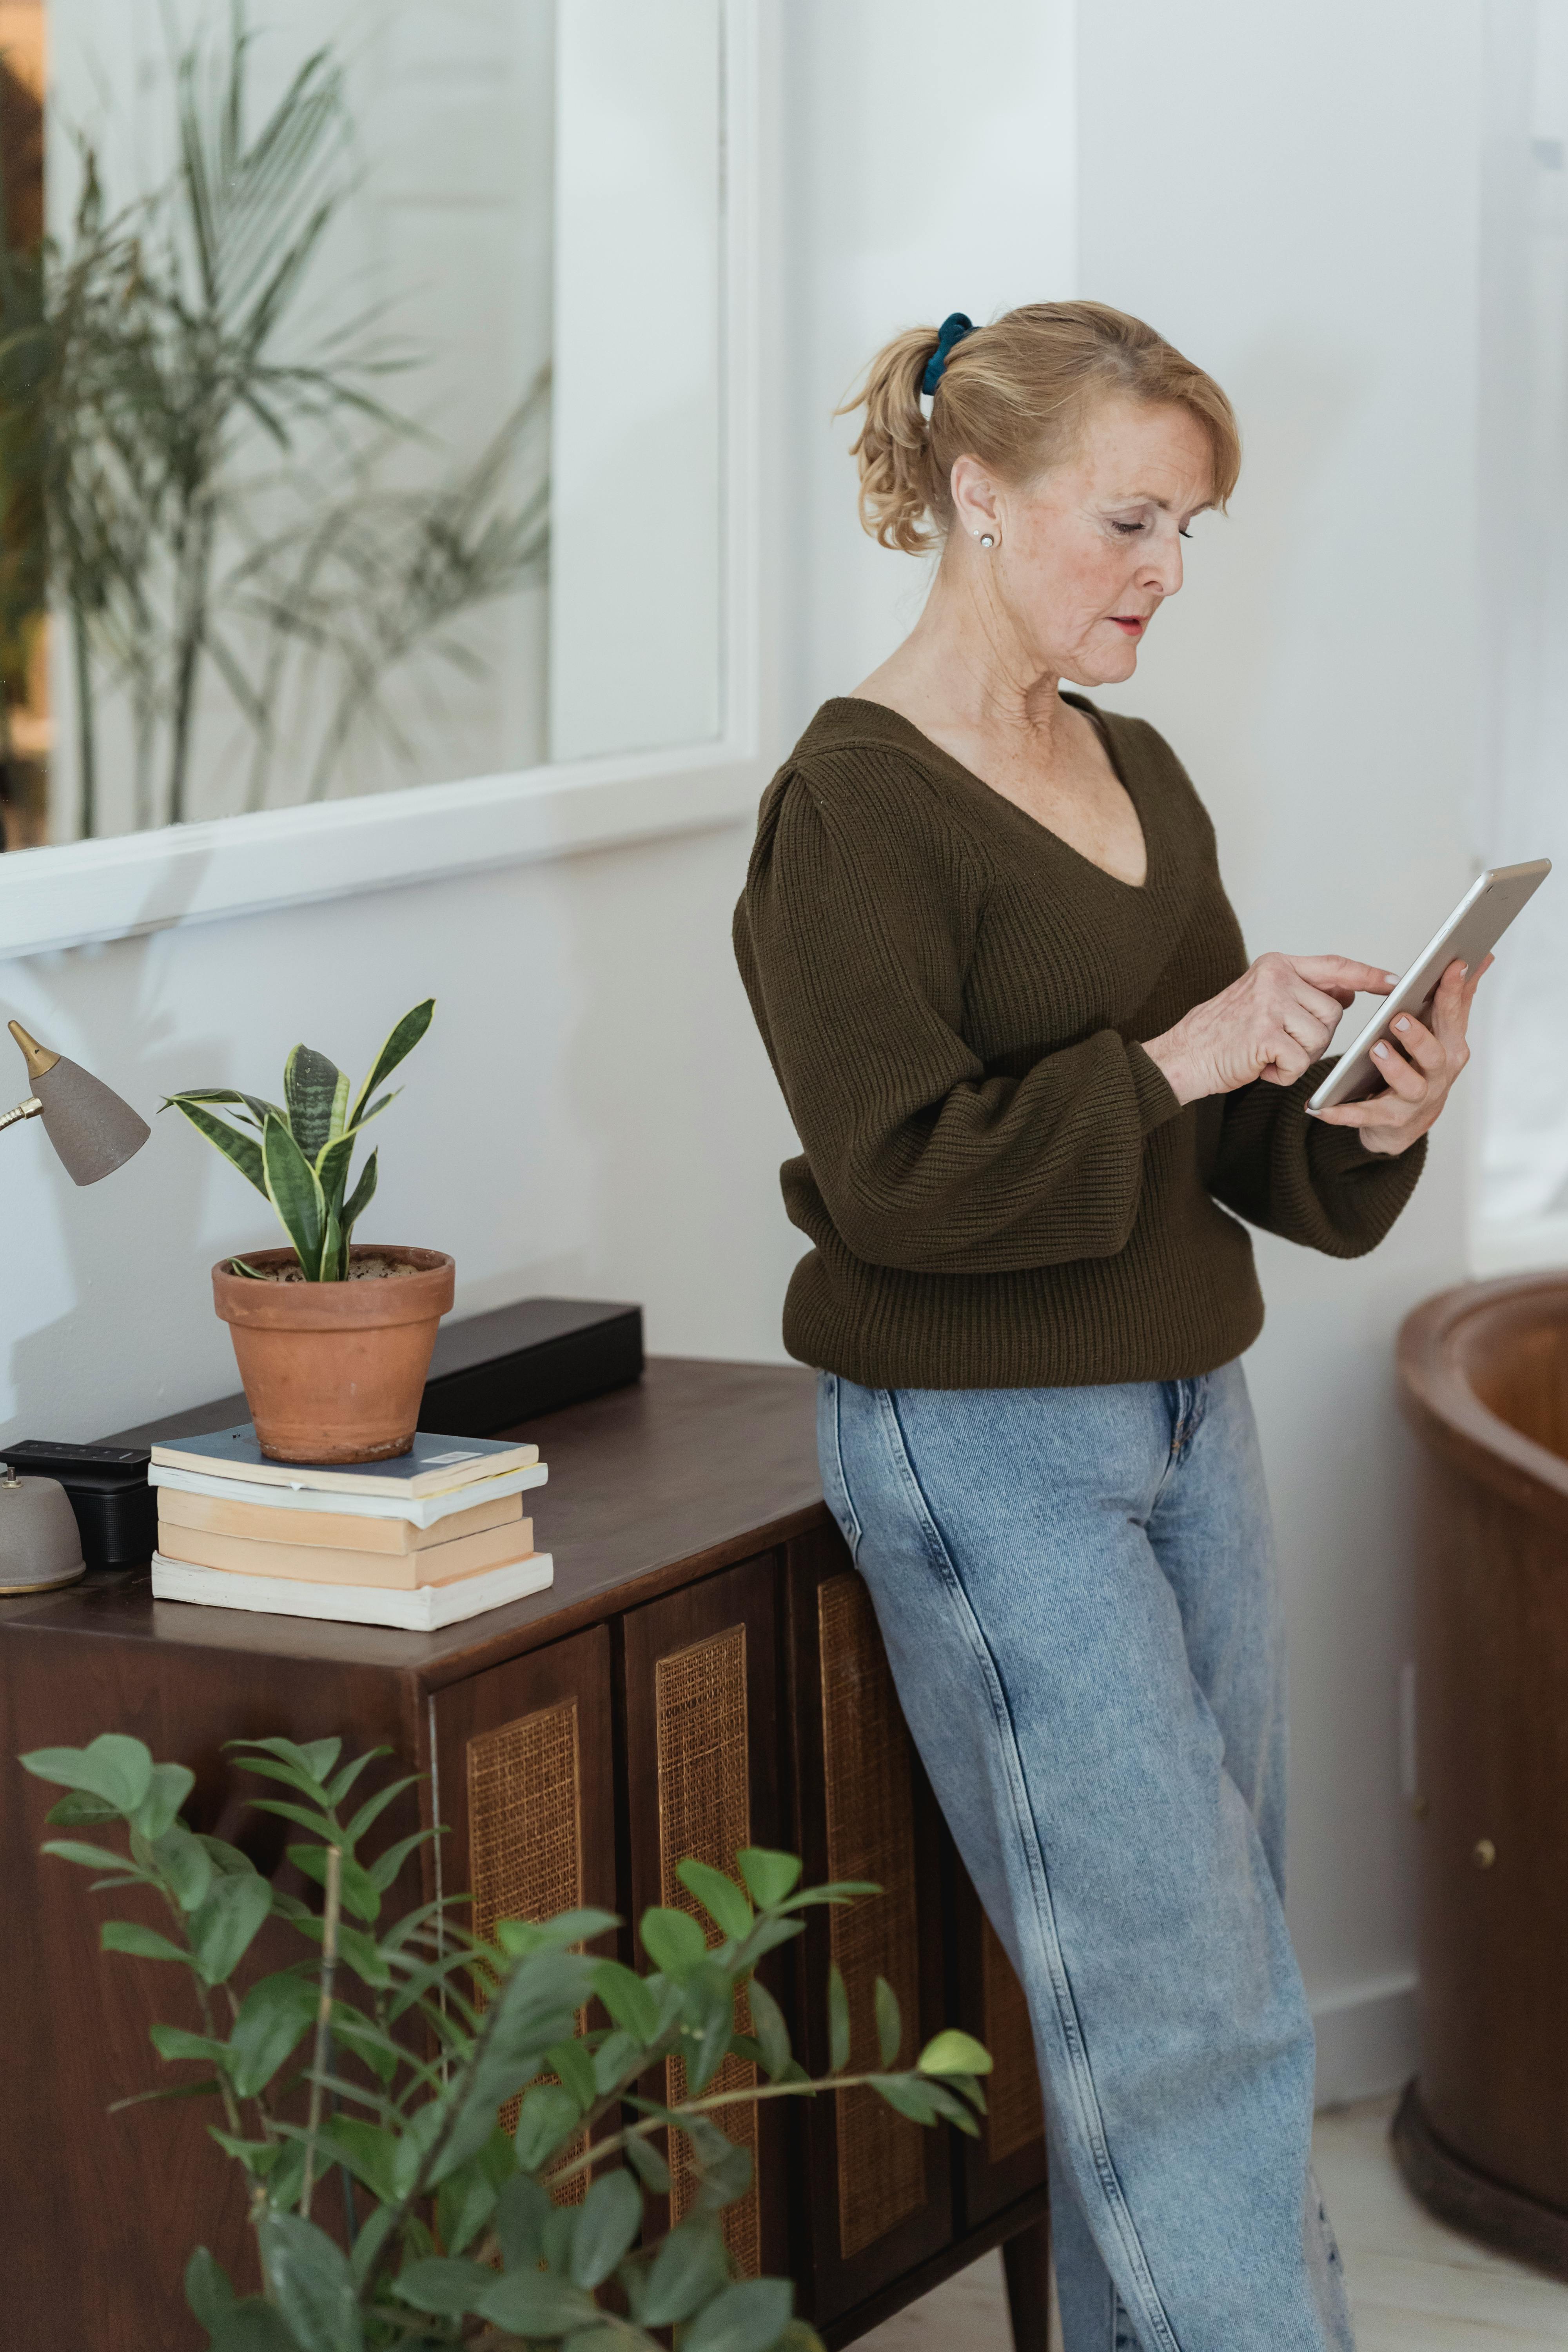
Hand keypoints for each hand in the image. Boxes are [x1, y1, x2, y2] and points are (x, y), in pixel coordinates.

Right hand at [1142, 954, 1397, 1104]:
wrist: (1181, 1058)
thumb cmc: (1222, 1034)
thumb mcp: (1263, 1000)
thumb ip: (1304, 991)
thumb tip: (1350, 989)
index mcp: (1276, 964)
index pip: (1334, 966)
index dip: (1367, 975)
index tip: (1393, 982)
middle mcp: (1275, 977)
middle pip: (1333, 1012)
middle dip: (1314, 1037)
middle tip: (1277, 1044)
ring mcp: (1270, 1004)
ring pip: (1320, 1039)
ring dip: (1298, 1057)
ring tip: (1265, 1055)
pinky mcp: (1266, 1034)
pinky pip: (1301, 1062)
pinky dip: (1284, 1074)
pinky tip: (1259, 1067)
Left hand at [1312, 956, 1491, 1155]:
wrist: (1407, 1123)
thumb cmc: (1424, 1069)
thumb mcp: (1442, 1032)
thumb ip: (1457, 997)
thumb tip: (1482, 956)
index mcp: (1450, 1046)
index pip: (1453, 1015)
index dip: (1454, 991)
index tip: (1454, 964)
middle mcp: (1439, 1074)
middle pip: (1435, 1054)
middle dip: (1419, 1036)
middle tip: (1399, 1018)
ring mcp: (1416, 1099)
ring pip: (1410, 1085)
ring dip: (1393, 1067)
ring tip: (1374, 1049)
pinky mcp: (1391, 1120)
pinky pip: (1366, 1116)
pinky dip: (1344, 1113)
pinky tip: (1321, 1108)